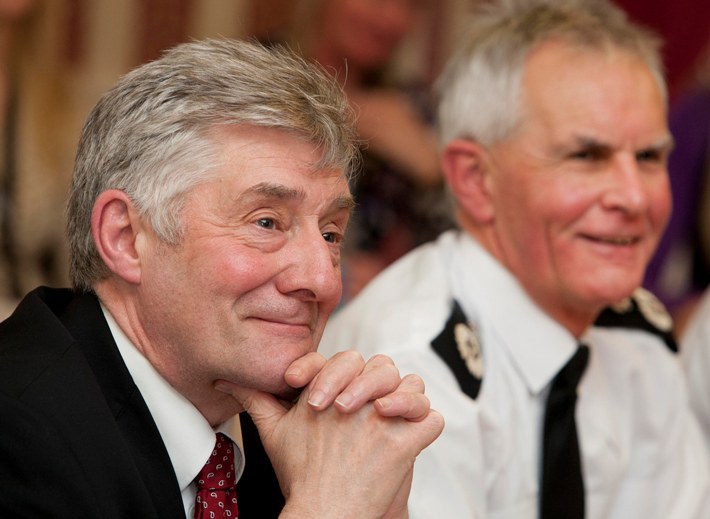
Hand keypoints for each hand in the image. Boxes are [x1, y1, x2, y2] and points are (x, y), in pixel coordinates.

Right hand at [215, 351, 443, 516]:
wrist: (323, 513)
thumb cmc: (300, 474)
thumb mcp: (273, 432)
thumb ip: (256, 399)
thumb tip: (229, 381)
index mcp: (330, 390)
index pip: (348, 361)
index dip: (344, 375)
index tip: (332, 400)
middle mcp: (357, 400)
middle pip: (384, 368)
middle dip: (380, 382)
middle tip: (369, 406)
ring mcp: (383, 421)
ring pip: (413, 389)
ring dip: (409, 400)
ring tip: (396, 415)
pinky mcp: (404, 445)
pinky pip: (432, 421)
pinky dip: (427, 426)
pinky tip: (414, 434)